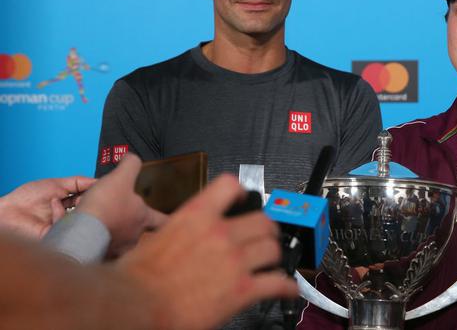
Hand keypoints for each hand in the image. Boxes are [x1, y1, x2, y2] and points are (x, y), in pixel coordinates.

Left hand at [0, 175, 95, 238]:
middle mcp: (68, 217)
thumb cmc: (26, 198)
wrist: (8, 211)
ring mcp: (63, 227)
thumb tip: (98, 181)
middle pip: (89, 212)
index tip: (101, 188)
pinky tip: (54, 205)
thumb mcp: (57, 184)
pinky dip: (61, 212)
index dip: (95, 195)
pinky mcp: (57, 236)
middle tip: (90, 194)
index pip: (89, 201)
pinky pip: (67, 227)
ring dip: (78, 207)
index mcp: (69, 205)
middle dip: (90, 202)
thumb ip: (79, 182)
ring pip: (82, 221)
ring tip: (70, 198)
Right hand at [76, 154, 166, 255]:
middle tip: (122, 217)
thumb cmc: (105, 206)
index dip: (167, 219)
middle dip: (132, 224)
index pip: (163, 220)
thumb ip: (130, 165)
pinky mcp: (101, 256)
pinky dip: (99, 242)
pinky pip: (104, 250)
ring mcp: (118, 249)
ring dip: (114, 234)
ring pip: (121, 242)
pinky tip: (93, 236)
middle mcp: (134, 237)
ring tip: (104, 225)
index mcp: (143, 218)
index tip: (172, 221)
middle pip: (139, 232)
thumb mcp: (120, 177)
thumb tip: (132, 157)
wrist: (81, 232)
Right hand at [115, 173, 297, 328]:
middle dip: (266, 230)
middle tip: (265, 236)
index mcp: (197, 215)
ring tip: (272, 261)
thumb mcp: (156, 237)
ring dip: (274, 256)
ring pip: (273, 249)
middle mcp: (221, 233)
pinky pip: (277, 283)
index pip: (230, 186)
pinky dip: (286, 286)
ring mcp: (235, 261)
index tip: (246, 198)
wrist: (133, 305)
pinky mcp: (242, 290)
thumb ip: (182, 231)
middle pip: (263, 221)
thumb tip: (186, 236)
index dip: (242, 192)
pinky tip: (287, 287)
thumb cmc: (135, 277)